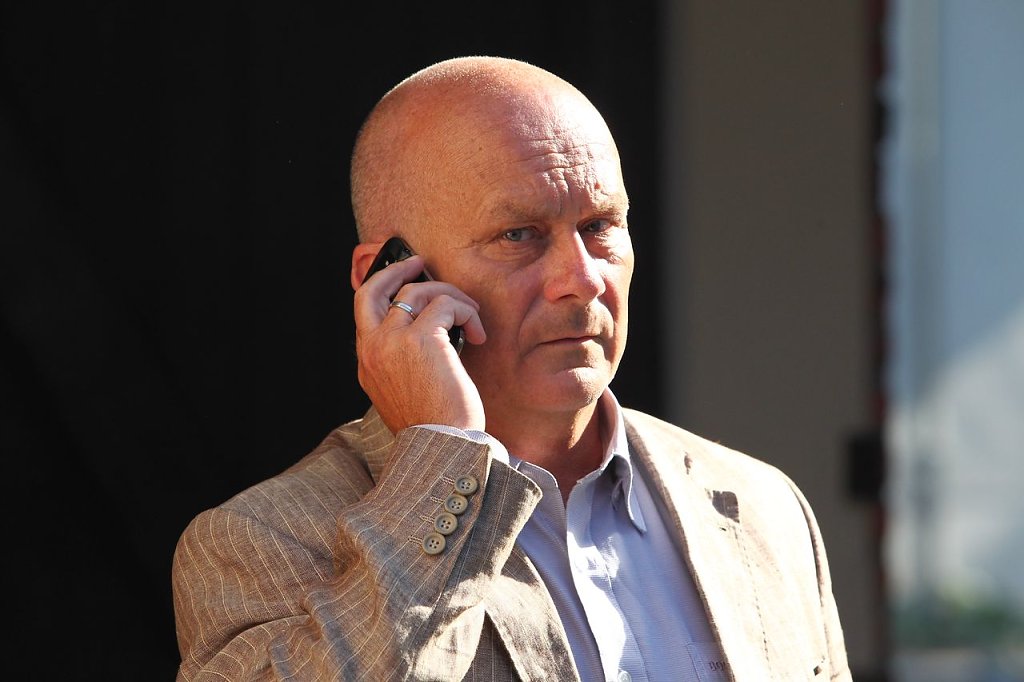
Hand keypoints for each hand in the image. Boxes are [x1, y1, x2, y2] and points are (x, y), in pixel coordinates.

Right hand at [354, 255, 486, 433]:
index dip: (383, 289)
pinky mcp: (423, 339)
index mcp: (367, 364)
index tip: (402, 281)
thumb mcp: (405, 393)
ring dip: (451, 297)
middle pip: (374, 289)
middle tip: (420, 263)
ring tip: (471, 318)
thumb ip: (403, 362)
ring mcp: (394, 341)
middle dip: (397, 268)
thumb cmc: (435, 425)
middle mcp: (373, 349)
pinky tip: (478, 334)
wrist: (444, 447)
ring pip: (418, 292)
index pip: (364, 312)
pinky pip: (446, 304)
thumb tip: (433, 329)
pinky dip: (467, 312)